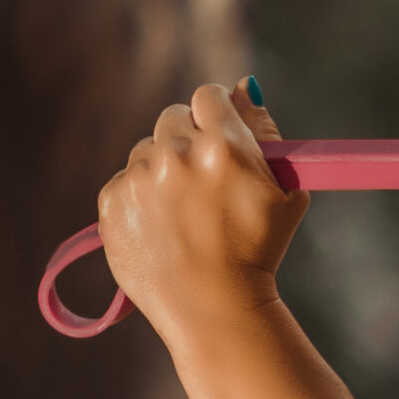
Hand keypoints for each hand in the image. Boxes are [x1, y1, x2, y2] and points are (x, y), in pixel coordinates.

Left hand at [96, 78, 307, 338]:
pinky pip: (125, 181)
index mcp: (223, 146)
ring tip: (186, 213)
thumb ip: (268, 136)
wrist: (213, 306)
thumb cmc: (258, 252)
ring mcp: (139, 177)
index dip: (218, 113)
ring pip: (147, 150)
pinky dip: (142, 198)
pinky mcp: (112, 201)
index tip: (222, 133)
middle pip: (174, 116)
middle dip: (189, 138)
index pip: (209, 95)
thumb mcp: (286, 194)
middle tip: (206, 179)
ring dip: (164, 169)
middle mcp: (176, 153)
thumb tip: (246, 91)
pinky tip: (165, 228)